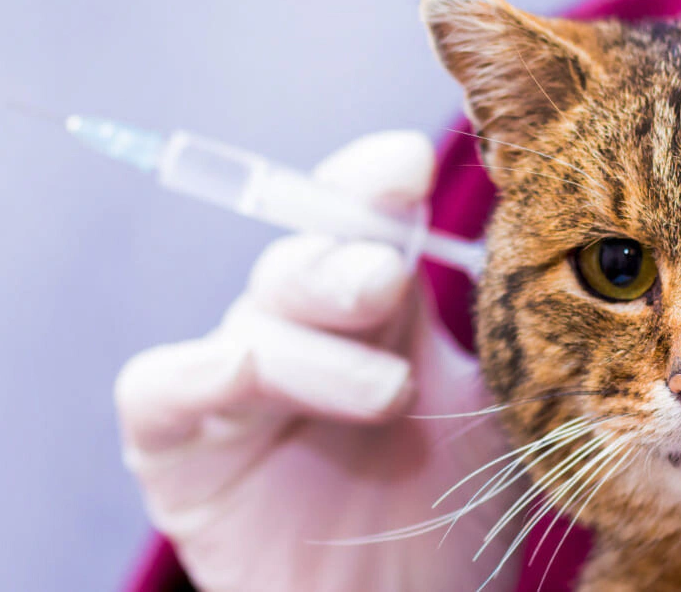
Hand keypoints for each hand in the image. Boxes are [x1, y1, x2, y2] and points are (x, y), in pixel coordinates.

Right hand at [116, 131, 522, 590]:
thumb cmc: (450, 514)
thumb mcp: (486, 406)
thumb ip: (489, 323)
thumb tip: (519, 225)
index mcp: (375, 311)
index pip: (360, 219)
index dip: (371, 183)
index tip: (409, 167)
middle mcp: (303, 330)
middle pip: (304, 257)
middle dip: (344, 256)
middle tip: (387, 280)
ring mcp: (237, 383)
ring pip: (252, 317)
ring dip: (314, 342)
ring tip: (388, 395)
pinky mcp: (178, 446)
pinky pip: (160, 388)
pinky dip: (200, 372)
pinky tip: (244, 376)